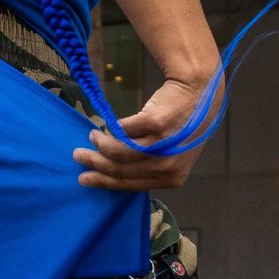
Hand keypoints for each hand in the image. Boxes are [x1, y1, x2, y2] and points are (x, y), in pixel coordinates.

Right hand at [74, 74, 210, 190]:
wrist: (199, 93)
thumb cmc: (184, 126)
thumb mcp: (173, 155)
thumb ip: (150, 167)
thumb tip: (111, 173)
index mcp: (172, 179)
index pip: (131, 185)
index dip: (104, 182)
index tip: (85, 178)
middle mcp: (168, 166)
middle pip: (121, 169)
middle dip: (95, 164)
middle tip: (78, 156)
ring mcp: (162, 145)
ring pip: (119, 152)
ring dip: (100, 144)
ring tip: (92, 136)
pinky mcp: (155, 123)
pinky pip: (123, 130)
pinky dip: (111, 129)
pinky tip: (105, 126)